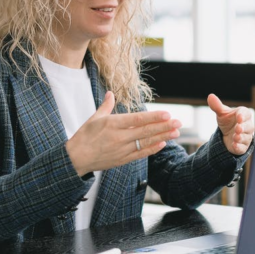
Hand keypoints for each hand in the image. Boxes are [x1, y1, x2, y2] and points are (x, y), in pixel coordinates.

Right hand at [66, 91, 181, 175]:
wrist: (75, 159)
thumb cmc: (84, 137)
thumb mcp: (93, 118)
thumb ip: (106, 106)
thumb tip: (110, 93)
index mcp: (112, 124)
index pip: (137, 119)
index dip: (153, 117)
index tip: (167, 114)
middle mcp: (119, 137)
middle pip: (146, 131)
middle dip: (164, 126)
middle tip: (179, 122)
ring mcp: (122, 149)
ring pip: (146, 142)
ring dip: (162, 137)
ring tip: (176, 132)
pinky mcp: (123, 160)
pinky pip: (140, 154)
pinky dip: (152, 149)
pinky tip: (163, 143)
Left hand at [207, 93, 253, 154]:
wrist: (227, 135)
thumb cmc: (228, 122)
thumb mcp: (222, 114)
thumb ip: (217, 106)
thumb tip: (210, 96)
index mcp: (243, 115)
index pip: (245, 113)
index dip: (243, 116)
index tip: (239, 117)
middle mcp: (247, 126)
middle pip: (248, 126)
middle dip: (243, 127)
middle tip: (238, 128)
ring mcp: (246, 137)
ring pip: (246, 137)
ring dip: (241, 137)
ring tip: (235, 137)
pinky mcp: (243, 147)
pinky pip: (243, 147)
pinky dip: (239, 147)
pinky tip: (234, 145)